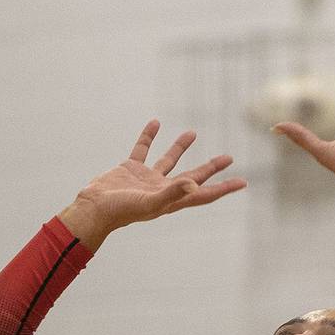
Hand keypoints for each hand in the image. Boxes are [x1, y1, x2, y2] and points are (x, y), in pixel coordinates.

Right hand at [72, 120, 246, 235]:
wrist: (92, 208)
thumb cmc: (120, 211)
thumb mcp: (149, 203)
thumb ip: (172, 193)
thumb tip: (193, 185)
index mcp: (171, 200)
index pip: (203, 194)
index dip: (223, 188)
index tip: (242, 182)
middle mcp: (162, 189)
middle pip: (193, 177)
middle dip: (210, 168)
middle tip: (228, 157)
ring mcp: (146, 179)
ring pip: (169, 160)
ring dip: (180, 147)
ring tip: (193, 132)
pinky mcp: (130, 168)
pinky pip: (143, 149)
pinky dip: (149, 136)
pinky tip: (156, 123)